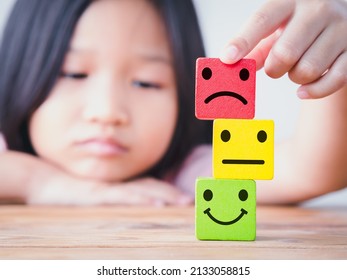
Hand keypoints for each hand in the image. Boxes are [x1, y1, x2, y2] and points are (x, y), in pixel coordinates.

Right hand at [27, 172, 192, 206]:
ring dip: (165, 195)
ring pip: (142, 190)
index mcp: (117, 186)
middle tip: (192, 201)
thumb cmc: (67, 192)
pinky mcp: (97, 194)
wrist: (42, 182)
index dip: (167, 191)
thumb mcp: (91, 197)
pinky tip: (157, 203)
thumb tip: (126, 206)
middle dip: (172, 194)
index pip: (148, 187)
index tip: (184, 199)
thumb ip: (109, 199)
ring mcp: (108, 189)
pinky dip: (141, 199)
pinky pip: (123, 196)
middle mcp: (117, 185)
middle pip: (151, 187)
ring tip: (183, 202)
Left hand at [220, 0, 346, 98]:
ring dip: (294, 78)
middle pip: (285, 53)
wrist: (343, 16)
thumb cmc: (301, 25)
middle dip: (273, 69)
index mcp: (291, 0)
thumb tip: (234, 65)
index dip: (242, 42)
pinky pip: (332, 81)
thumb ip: (256, 45)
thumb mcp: (277, 27)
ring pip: (306, 70)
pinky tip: (303, 90)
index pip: (262, 21)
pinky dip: (313, 91)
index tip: (227, 59)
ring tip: (296, 68)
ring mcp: (340, 29)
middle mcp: (318, 10)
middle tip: (274, 68)